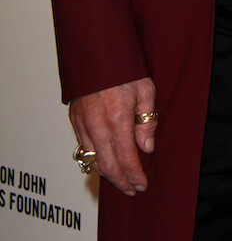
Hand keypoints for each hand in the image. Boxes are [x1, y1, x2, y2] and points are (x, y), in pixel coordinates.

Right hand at [69, 77, 156, 195]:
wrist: (96, 51)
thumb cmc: (123, 67)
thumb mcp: (145, 89)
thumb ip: (147, 120)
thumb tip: (146, 146)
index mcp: (117, 117)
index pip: (126, 158)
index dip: (134, 175)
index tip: (142, 184)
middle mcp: (96, 124)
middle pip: (107, 166)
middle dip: (121, 181)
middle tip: (132, 189)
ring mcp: (82, 123)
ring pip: (93, 160)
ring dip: (106, 174)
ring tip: (120, 180)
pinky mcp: (74, 120)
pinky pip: (84, 148)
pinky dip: (94, 160)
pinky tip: (104, 162)